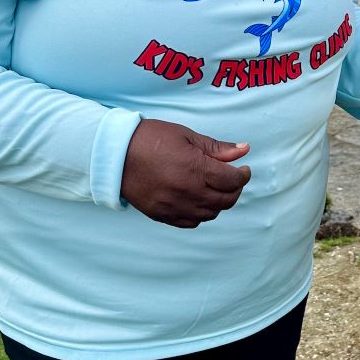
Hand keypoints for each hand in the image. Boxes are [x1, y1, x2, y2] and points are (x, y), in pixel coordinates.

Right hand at [120, 119, 250, 226]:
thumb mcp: (186, 136)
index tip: (243, 169)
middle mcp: (188, 192)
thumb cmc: (151, 139)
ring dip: (219, 203)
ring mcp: (174, 207)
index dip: (243, 175)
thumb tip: (244, 150)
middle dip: (235, 189)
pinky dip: (201, 214)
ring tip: (215, 188)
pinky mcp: (162, 215)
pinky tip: (199, 200)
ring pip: (211, 214)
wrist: (115, 154)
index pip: (232, 180)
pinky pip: (191, 222)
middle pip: (226, 200)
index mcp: (195, 169)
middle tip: (233, 179)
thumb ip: (217, 148)